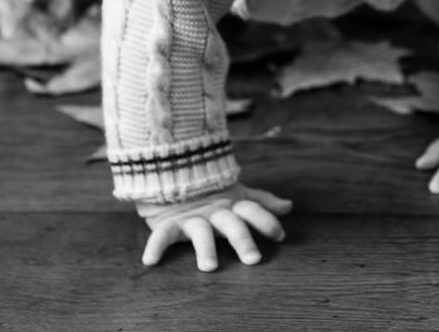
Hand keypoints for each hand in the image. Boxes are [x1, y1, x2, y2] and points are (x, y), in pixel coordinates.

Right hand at [135, 183, 292, 270]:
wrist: (173, 172)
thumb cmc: (211, 191)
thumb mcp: (238, 195)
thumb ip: (261, 202)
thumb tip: (289, 207)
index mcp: (232, 205)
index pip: (253, 211)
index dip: (266, 221)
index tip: (280, 236)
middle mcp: (215, 212)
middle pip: (232, 224)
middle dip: (243, 240)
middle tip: (253, 259)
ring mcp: (192, 217)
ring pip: (201, 233)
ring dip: (206, 249)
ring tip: (210, 267)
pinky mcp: (169, 221)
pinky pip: (161, 234)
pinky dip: (155, 246)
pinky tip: (150, 261)